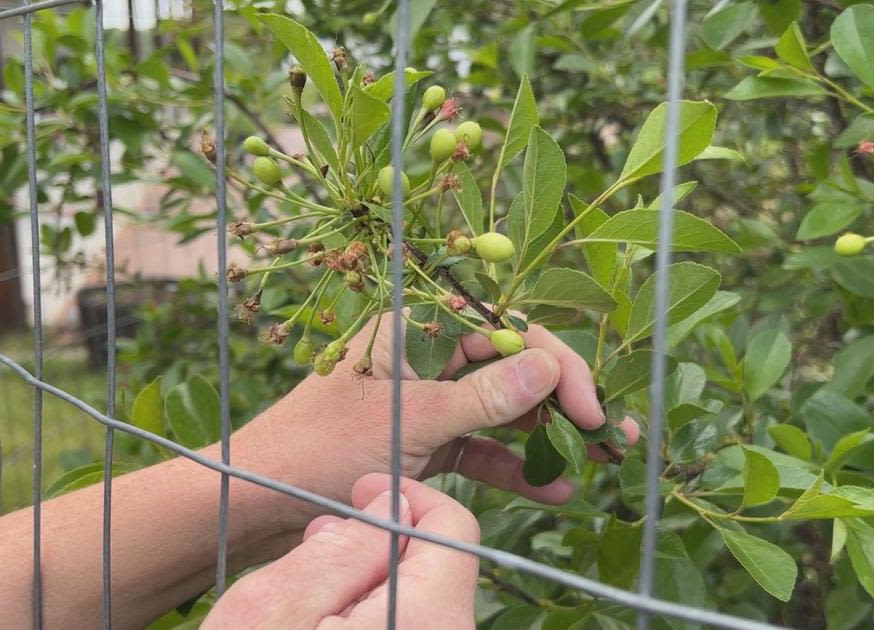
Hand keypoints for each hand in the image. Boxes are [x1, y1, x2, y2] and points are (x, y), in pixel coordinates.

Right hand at [202, 474, 479, 629]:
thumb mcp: (273, 611)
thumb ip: (342, 550)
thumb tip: (390, 503)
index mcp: (429, 623)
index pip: (455, 531)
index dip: (407, 499)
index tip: (360, 490)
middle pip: (439, 573)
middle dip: (381, 548)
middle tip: (316, 546)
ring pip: (421, 610)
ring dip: (371, 591)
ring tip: (307, 602)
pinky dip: (374, 625)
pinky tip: (321, 629)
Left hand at [244, 313, 638, 506]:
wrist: (259, 500)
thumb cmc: (321, 448)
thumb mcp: (412, 422)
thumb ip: (484, 398)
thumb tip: (550, 370)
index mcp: (416, 326)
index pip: (509, 330)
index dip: (558, 368)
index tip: (591, 412)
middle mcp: (426, 354)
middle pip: (513, 367)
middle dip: (565, 401)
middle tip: (613, 437)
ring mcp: (427, 398)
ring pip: (502, 408)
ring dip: (547, 435)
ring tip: (598, 463)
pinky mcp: (424, 439)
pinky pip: (479, 445)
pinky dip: (512, 464)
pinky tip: (551, 487)